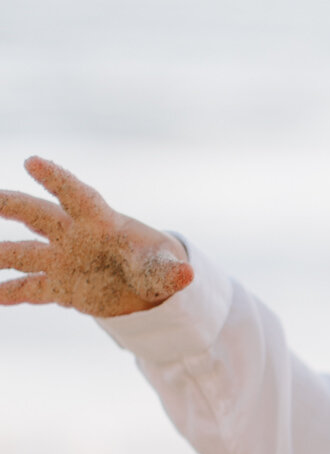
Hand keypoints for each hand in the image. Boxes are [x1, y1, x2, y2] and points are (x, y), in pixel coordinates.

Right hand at [0, 158, 191, 317]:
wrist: (143, 285)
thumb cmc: (153, 264)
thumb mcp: (163, 268)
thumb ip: (168, 271)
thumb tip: (187, 275)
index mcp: (101, 222)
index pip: (76, 195)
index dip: (56, 179)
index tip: (32, 161)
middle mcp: (73, 236)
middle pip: (37, 214)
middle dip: (12, 205)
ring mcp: (61, 260)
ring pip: (24, 252)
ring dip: (1, 253)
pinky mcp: (58, 286)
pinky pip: (30, 288)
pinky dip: (11, 293)